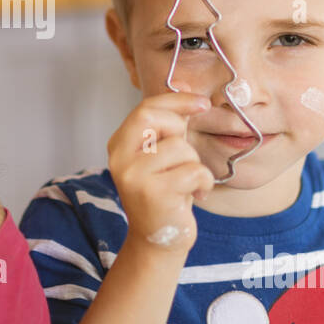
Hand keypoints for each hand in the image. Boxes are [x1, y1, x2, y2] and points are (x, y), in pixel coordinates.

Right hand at [107, 92, 213, 252]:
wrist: (159, 240)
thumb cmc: (165, 192)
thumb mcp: (163, 154)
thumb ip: (169, 123)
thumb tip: (183, 83)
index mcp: (119, 145)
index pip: (145, 109)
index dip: (176, 100)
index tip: (202, 103)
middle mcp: (119, 159)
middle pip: (155, 120)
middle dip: (179, 131)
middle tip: (183, 154)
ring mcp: (133, 177)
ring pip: (181, 148)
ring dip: (195, 165)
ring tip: (187, 183)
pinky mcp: (154, 194)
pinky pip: (193, 171)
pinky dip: (204, 183)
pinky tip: (195, 196)